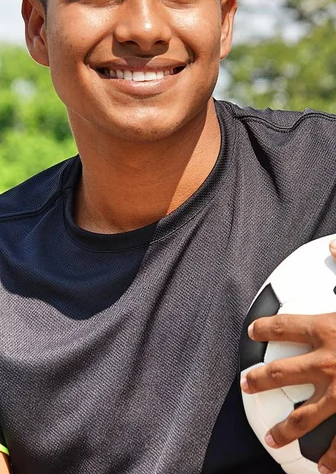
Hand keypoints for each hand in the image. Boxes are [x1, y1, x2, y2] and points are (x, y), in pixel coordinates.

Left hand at [240, 239, 335, 473]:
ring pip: (305, 417)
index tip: (252, 332)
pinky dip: (334, 459)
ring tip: (272, 439)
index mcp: (328, 330)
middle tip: (245, 384)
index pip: (286, 326)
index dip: (266, 328)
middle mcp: (328, 363)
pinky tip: (325, 469)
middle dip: (260, 379)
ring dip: (287, 430)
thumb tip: (335, 241)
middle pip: (282, 372)